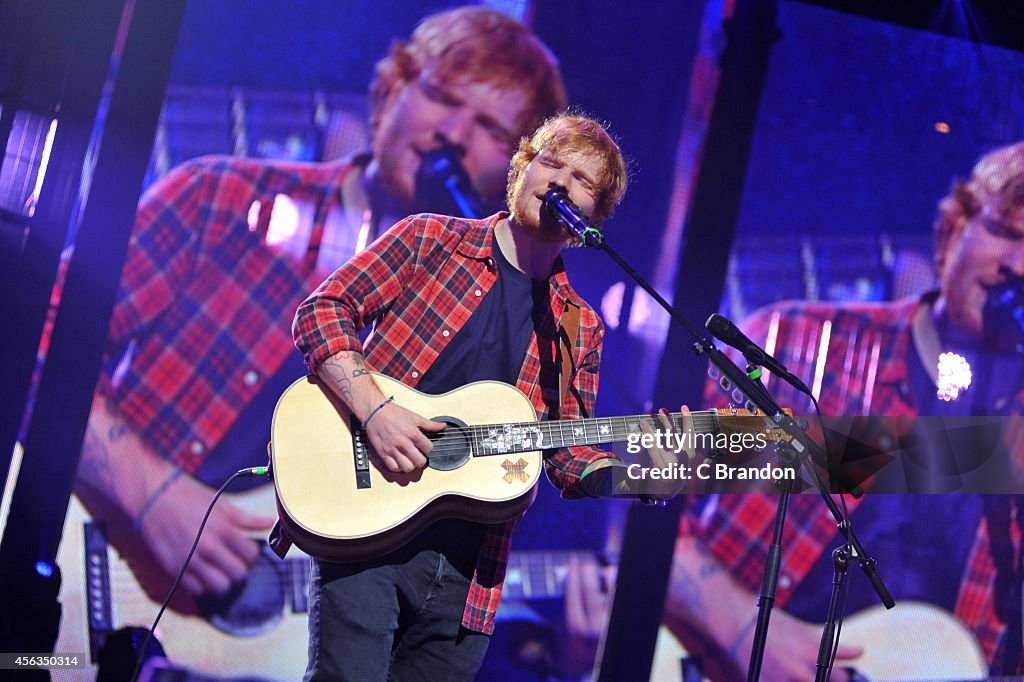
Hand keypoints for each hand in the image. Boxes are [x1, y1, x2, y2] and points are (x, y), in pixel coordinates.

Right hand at [138, 473, 274, 596]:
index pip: (252, 555)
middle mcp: (208, 548)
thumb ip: (247, 518)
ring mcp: (190, 561)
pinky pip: (197, 590)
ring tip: (220, 569)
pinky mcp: (174, 568)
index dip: (252, 552)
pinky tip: (203, 572)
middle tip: (234, 560)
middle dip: (241, 568)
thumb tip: (270, 522)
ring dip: (224, 580)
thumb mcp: (221, 503)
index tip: (246, 549)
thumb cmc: (187, 496)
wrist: (151, 497)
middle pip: (239, 574)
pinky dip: (204, 585)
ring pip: (220, 587)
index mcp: (223, 529)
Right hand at [363, 401, 444, 472]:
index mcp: (413, 433)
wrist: (375, 412)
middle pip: (420, 462)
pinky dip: (398, 467)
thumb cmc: (394, 413)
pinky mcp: (383, 453)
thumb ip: (430, 424)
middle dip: (421, 459)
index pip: (429, 449)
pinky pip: (393, 468)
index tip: (425, 446)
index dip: (429, 448)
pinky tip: (400, 461)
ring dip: (411, 465)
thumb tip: (442, 426)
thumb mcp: (415, 416)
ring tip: (410, 460)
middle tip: (419, 455)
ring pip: (407, 468)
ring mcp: (393, 450)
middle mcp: (403, 443)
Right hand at [562, 555, 615, 677]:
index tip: (573, 562)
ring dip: (610, 577)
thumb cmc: (584, 638)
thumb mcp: (572, 625)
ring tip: (608, 570)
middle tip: (588, 565)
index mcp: (577, 629)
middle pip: (590, 591)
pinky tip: (620, 581)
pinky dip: (623, 589)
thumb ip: (570, 602)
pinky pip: (625, 601)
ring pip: (612, 594)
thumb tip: (569, 571)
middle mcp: (595, 630)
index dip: (573, 575)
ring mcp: (613, 628)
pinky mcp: (626, 626)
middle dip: (588, 573)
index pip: (573, 594)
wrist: (601, 664)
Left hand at [640, 405, 697, 498]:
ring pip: (660, 440)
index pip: (690, 433)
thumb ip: (680, 443)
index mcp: (690, 454)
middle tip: (662, 410)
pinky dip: (647, 437)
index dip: (688, 420)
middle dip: (667, 421)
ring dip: (652, 428)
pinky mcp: (659, 467)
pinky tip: (643, 429)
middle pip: (673, 435)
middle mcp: (681, 458)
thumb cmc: (674, 471)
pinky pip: (652, 449)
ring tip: (645, 420)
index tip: (684, 408)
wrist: (667, 492)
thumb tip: (671, 424)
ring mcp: (670, 463)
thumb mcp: (683, 459)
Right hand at [727, 608, 862, 681]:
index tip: (834, 674)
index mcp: (815, 657)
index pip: (842, 679)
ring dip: (803, 681)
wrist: (737, 626)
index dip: (839, 676)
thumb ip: (837, 647)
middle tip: (807, 671)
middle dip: (824, 679)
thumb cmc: (773, 627)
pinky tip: (781, 677)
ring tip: (794, 674)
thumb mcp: (806, 633)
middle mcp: (802, 673)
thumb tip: (860, 651)